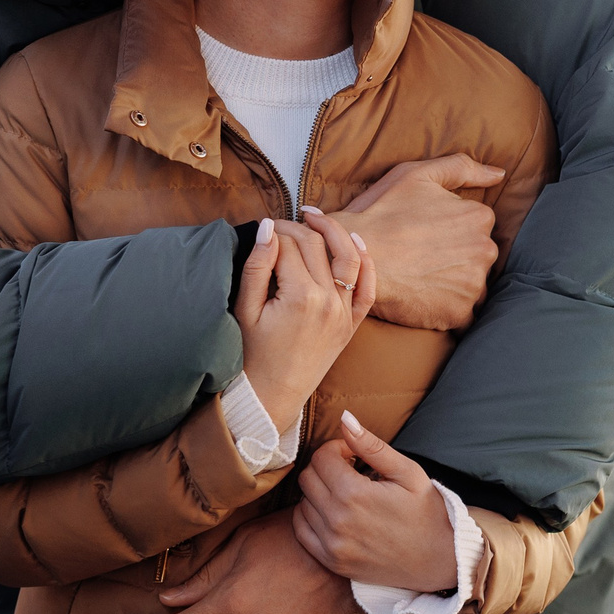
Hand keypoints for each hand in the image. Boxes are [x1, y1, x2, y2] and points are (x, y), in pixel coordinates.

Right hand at [234, 213, 372, 434]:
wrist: (270, 397)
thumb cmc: (250, 355)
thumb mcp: (245, 309)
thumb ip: (257, 266)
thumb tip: (267, 227)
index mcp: (301, 297)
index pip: (288, 245)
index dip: (272, 231)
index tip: (260, 229)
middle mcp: (329, 302)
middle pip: (316, 246)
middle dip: (296, 228)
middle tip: (278, 225)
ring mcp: (344, 313)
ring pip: (348, 257)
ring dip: (334, 231)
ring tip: (314, 216)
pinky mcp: (351, 325)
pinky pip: (368, 288)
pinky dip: (366, 262)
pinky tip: (355, 242)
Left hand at [293, 413, 462, 591]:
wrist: (439, 561)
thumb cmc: (427, 512)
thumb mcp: (407, 472)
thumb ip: (371, 445)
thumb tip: (344, 418)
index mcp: (355, 494)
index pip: (321, 457)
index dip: (337, 449)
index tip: (355, 456)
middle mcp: (337, 521)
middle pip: (307, 477)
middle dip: (326, 467)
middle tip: (351, 472)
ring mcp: (332, 545)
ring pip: (302, 502)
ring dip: (319, 493)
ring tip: (347, 495)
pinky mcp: (332, 562)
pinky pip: (300, 530)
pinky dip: (311, 517)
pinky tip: (335, 514)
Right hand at [328, 155, 502, 330]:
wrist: (354, 257)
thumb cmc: (381, 212)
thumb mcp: (417, 174)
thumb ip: (461, 167)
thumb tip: (498, 174)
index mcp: (479, 216)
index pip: (475, 226)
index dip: (447, 229)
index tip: (423, 234)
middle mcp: (485, 250)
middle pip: (477, 256)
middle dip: (455, 257)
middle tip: (419, 257)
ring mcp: (474, 284)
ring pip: (471, 285)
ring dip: (453, 284)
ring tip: (419, 278)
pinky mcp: (460, 313)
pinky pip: (462, 313)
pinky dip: (446, 308)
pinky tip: (422, 298)